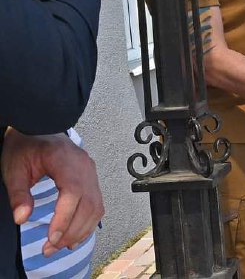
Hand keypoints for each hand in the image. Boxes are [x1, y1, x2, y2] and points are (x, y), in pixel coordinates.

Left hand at [1, 129, 103, 256]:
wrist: (40, 129)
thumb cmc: (27, 145)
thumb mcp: (15, 168)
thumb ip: (19, 193)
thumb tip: (22, 218)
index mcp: (66, 160)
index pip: (73, 193)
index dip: (65, 218)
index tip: (52, 238)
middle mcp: (85, 167)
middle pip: (88, 204)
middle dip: (72, 231)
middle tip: (51, 248)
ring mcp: (91, 173)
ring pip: (96, 207)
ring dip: (81, 230)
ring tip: (62, 245)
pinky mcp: (91, 180)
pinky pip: (97, 204)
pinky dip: (88, 223)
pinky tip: (76, 235)